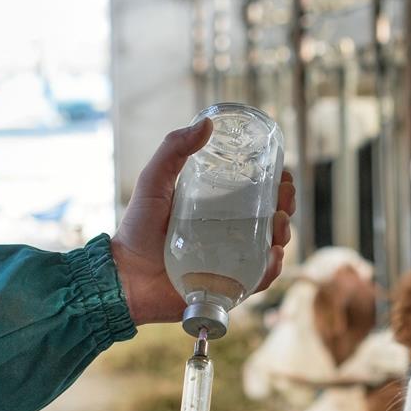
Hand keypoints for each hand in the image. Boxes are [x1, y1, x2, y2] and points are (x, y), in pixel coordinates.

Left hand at [111, 119, 296, 324]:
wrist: (125, 276)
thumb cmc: (137, 229)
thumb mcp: (154, 181)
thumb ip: (173, 149)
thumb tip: (206, 122)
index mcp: (219, 212)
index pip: (258, 197)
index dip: (277, 186)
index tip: (284, 174)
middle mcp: (230, 237)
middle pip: (271, 221)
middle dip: (286, 207)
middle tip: (284, 197)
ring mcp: (231, 263)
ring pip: (271, 249)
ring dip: (283, 234)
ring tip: (279, 223)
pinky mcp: (229, 288)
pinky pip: (258, 280)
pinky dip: (271, 268)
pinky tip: (272, 254)